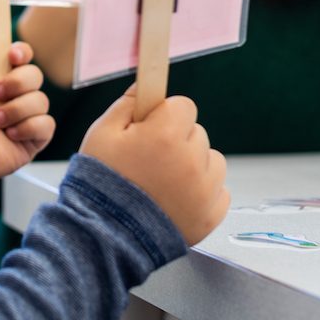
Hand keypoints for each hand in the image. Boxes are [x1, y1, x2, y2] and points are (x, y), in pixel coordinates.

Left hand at [0, 28, 54, 193]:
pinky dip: (27, 128)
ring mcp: (25, 116)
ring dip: (16, 110)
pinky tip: (9, 135)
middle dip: (17, 83)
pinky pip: (46, 124)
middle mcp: (14, 94)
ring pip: (41, 100)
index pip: (22, 56)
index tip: (12, 57)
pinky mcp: (34, 138)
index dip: (22, 53)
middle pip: (35, 74)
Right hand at [80, 86, 228, 244]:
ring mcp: (205, 189)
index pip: (183, 105)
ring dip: (193, 164)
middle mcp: (192, 160)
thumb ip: (127, 104)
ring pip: (211, 159)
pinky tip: (175, 198)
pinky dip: (202, 191)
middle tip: (149, 158)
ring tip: (163, 180)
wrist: (105, 234)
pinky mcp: (211, 214)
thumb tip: (145, 86)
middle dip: (176, 139)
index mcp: (166, 135)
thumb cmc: (101, 180)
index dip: (164, 114)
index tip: (151, 127)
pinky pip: (218, 189)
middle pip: (196, 132)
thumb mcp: (102, 132)